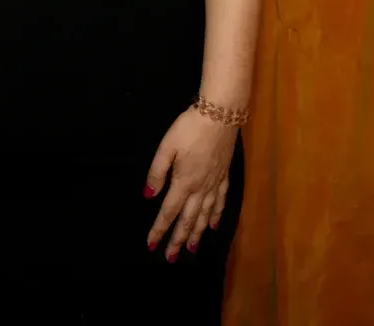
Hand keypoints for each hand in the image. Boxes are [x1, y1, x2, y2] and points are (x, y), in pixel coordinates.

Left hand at [144, 106, 238, 259]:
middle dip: (178, 240)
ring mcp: (214, 183)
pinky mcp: (224, 175)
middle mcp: (200, 188)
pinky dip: (217, 216)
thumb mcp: (167, 147)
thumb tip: (149, 196)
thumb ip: (157, 172)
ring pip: (205, 215)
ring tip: (191, 249)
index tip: (151, 245)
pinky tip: (214, 225)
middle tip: (171, 258)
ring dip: (197, 233)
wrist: (220, 115)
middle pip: (188, 219)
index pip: (168, 211)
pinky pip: (221, 202)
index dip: (159, 230)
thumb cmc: (189, 128)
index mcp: (183, 182)